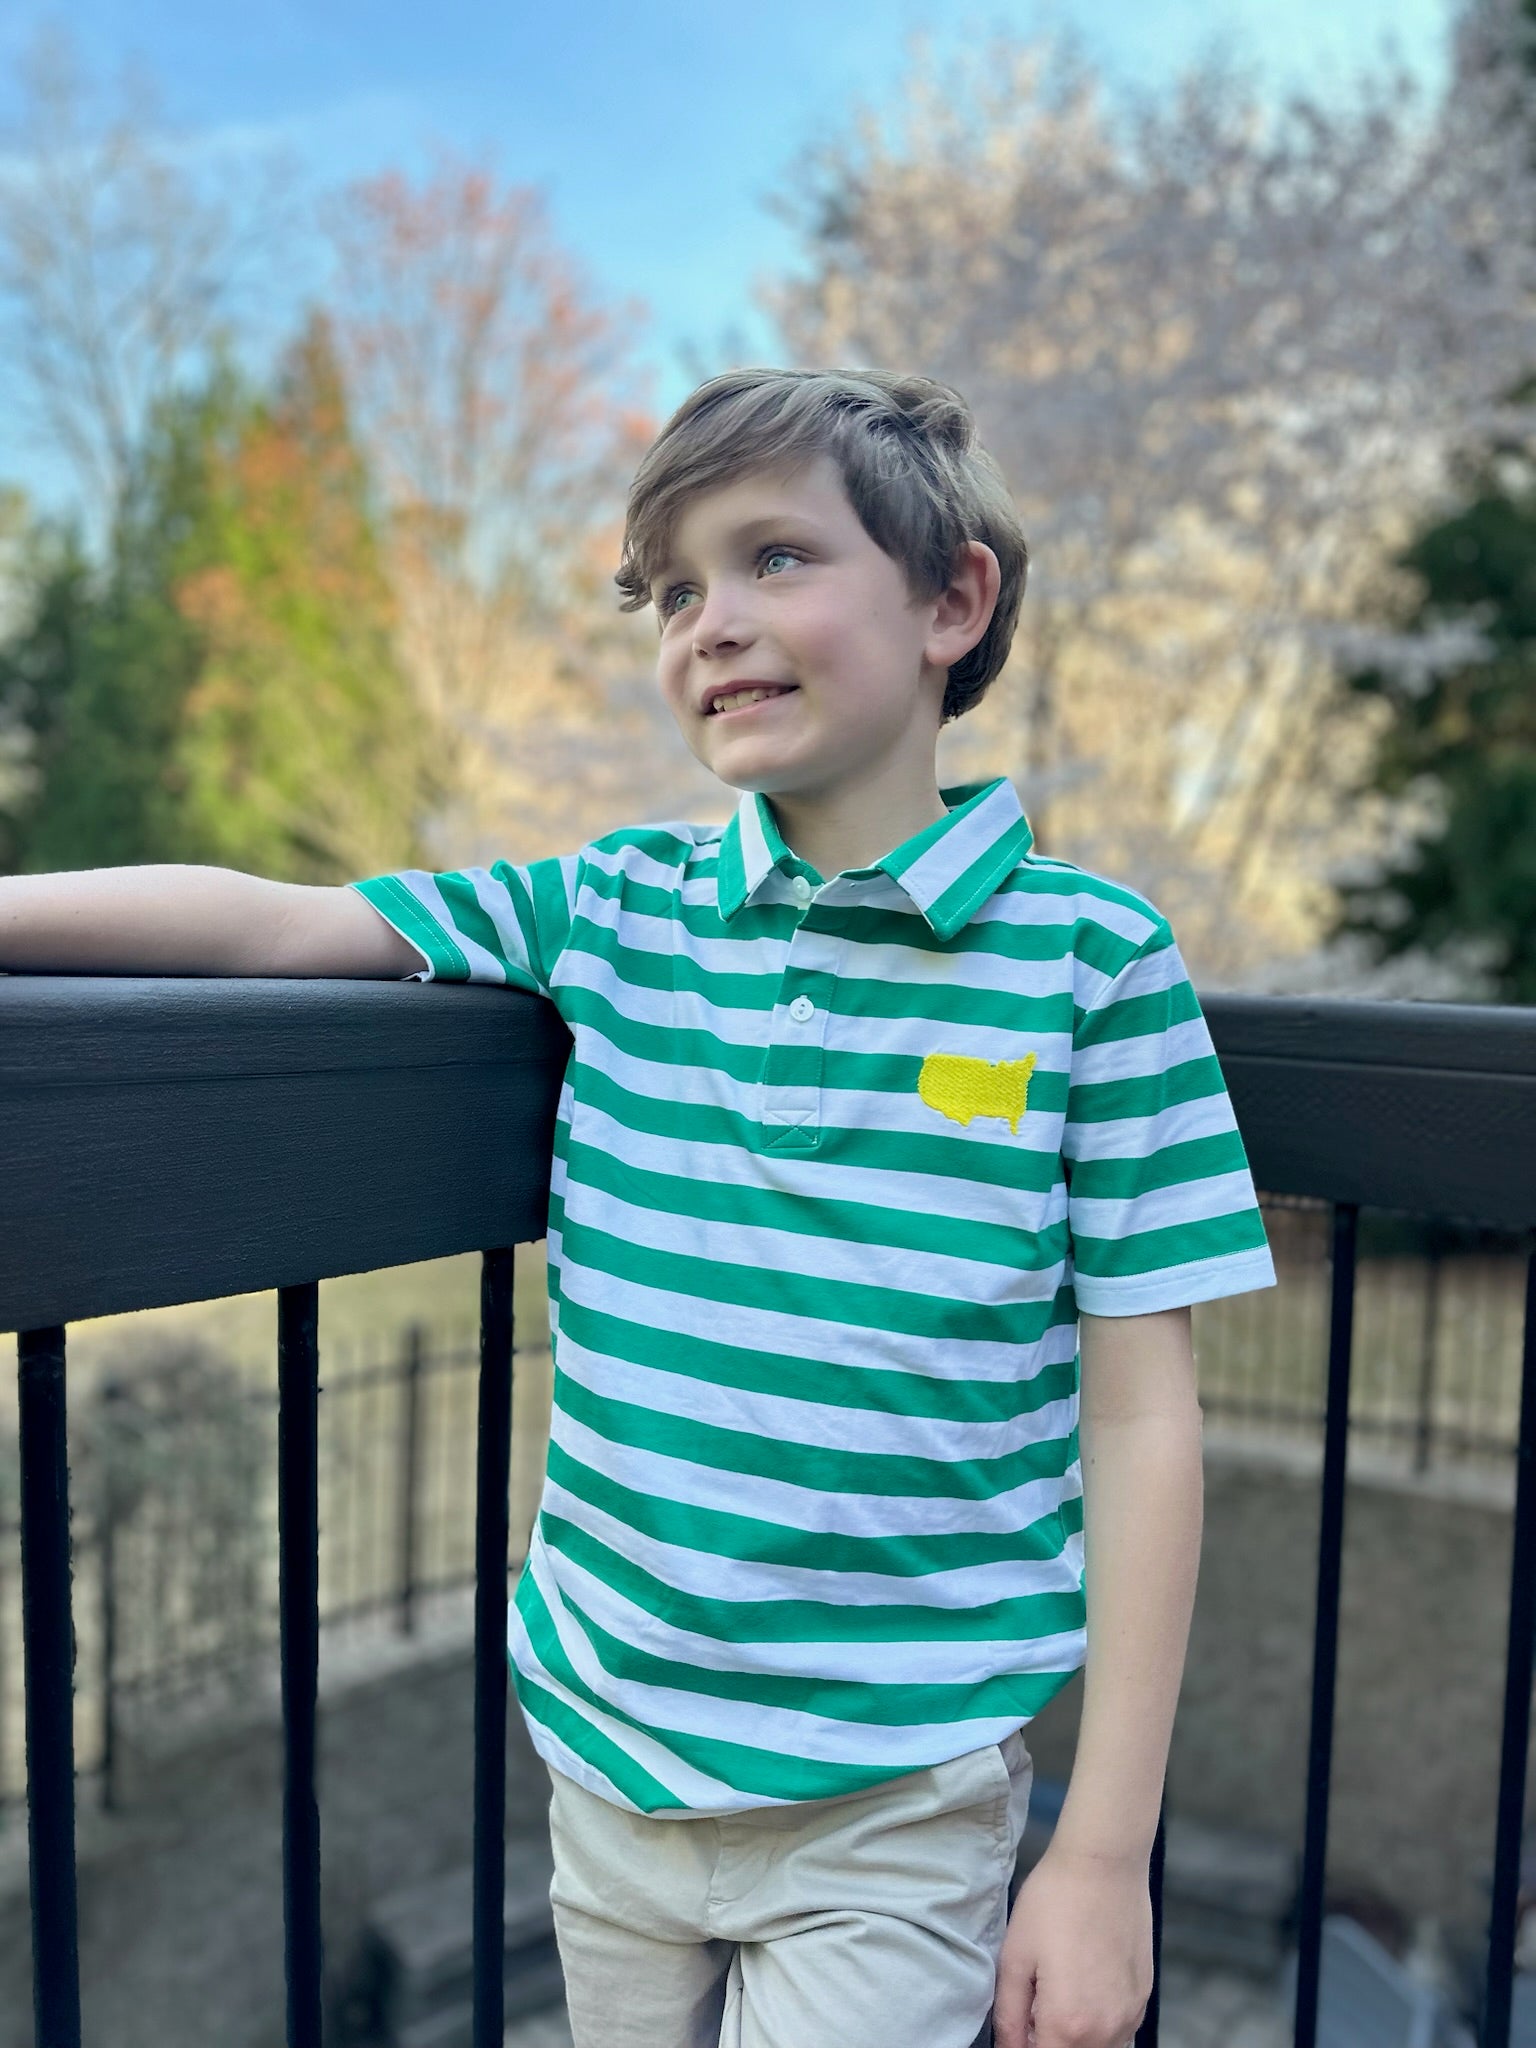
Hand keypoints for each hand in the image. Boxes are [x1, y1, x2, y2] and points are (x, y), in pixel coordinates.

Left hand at [992, 1840, 1153, 2047]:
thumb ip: (1009, 2017)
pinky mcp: (1144, 1998)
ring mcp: (1130, 2017)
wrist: (1104, 1864)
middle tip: (1036, 2002)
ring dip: (1076, 2035)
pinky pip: (1118, 2031)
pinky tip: (1086, 1983)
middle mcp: (1106, 2032)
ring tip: (1061, 1989)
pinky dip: (1099, 2023)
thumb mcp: (1015, 1957)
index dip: (1024, 2045)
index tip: (1021, 2021)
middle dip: (1049, 2039)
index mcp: (1068, 2025)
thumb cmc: (1053, 1903)